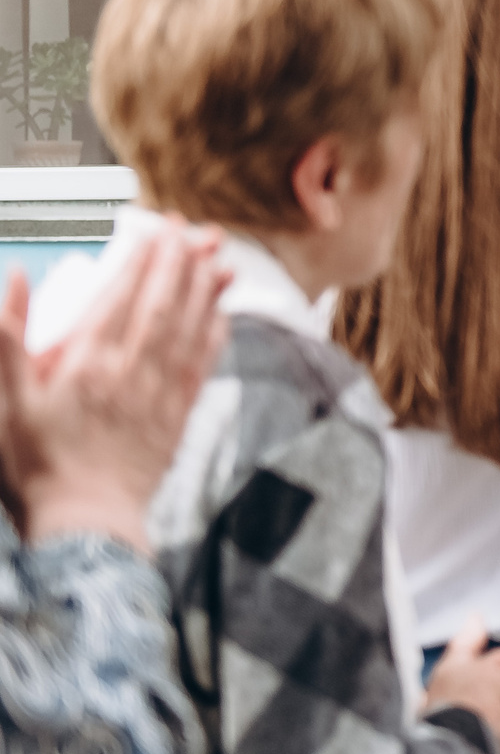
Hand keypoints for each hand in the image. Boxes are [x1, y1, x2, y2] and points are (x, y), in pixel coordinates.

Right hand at [0, 226, 230, 551]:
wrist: (85, 523)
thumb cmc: (36, 465)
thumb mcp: (4, 400)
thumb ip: (7, 336)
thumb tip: (12, 279)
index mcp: (87, 362)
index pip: (121, 295)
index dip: (142, 259)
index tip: (156, 231)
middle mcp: (131, 369)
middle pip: (163, 303)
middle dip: (180, 262)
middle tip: (194, 229)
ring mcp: (160, 392)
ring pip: (190, 327)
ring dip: (205, 287)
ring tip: (218, 256)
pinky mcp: (178, 415)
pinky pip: (203, 363)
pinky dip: (216, 331)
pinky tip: (224, 311)